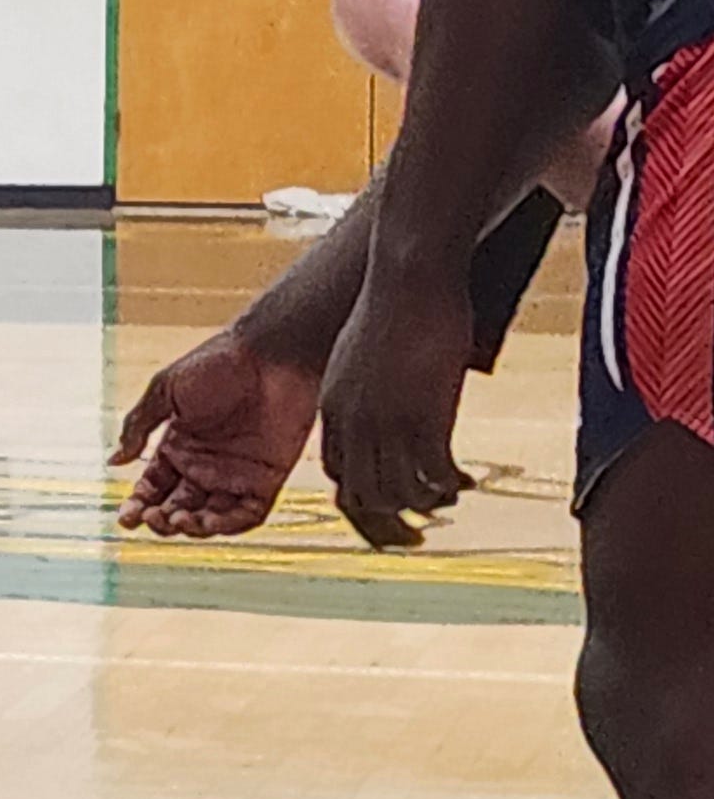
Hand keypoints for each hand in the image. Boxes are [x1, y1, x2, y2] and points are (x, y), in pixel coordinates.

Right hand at [113, 325, 321, 539]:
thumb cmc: (215, 364)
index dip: (138, 504)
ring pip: (210, 517)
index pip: (153, 486)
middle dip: (161, 520)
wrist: (268, 355)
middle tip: (152, 518)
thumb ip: (139, 426)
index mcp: (178, 444)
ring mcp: (236, 473)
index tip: (126, 518)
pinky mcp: (267, 478)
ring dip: (191, 527)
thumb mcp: (164, 391)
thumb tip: (114, 460)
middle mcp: (205, 464)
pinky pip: (247, 515)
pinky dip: (228, 525)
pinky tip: (208, 522)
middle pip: (177, 507)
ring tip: (178, 520)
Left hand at [315, 262, 480, 548]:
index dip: (364, 498)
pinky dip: (449, 486)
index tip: (393, 504)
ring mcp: (386, 421)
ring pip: (397, 493)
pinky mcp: (423, 414)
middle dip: (392, 519)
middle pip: (362, 497)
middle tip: (423, 522)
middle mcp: (352, 421)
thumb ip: (367, 389)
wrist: (407, 276)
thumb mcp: (363, 356)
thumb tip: (389, 402)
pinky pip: (433, 475)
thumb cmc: (393, 306)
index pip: (336, 475)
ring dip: (426, 504)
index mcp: (332, 407)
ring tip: (449, 495)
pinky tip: (465, 480)